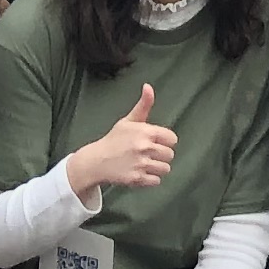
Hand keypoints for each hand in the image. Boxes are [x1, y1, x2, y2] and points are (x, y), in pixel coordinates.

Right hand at [65, 83, 180, 195]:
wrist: (96, 161)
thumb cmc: (114, 140)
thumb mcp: (129, 121)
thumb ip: (144, 105)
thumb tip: (148, 86)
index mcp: (145, 131)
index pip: (172, 139)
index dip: (165, 141)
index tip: (156, 142)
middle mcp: (144, 147)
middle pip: (170, 155)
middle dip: (161, 155)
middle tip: (149, 154)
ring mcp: (141, 164)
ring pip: (165, 169)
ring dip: (157, 168)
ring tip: (145, 163)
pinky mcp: (137, 179)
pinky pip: (156, 181)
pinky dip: (150, 179)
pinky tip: (141, 173)